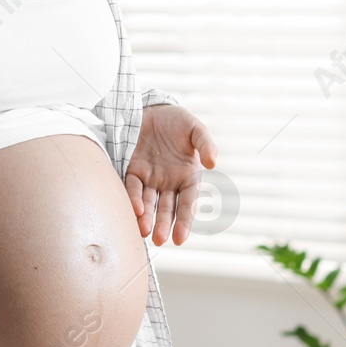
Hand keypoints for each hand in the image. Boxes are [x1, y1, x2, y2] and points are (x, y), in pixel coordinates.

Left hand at [125, 104, 218, 245]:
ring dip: (147, 218)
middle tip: (160, 240)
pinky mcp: (133, 169)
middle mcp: (169, 182)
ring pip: (148, 202)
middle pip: (167, 208)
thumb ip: (206, 143)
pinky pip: (132, 187)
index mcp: (188, 176)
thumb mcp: (195, 129)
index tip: (180, 238)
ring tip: (145, 231)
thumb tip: (213, 162)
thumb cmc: (177, 120)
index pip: (187, 203)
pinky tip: (136, 209)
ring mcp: (150, 177)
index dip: (185, 221)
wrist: (151, 107)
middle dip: (164, 225)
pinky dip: (133, 198)